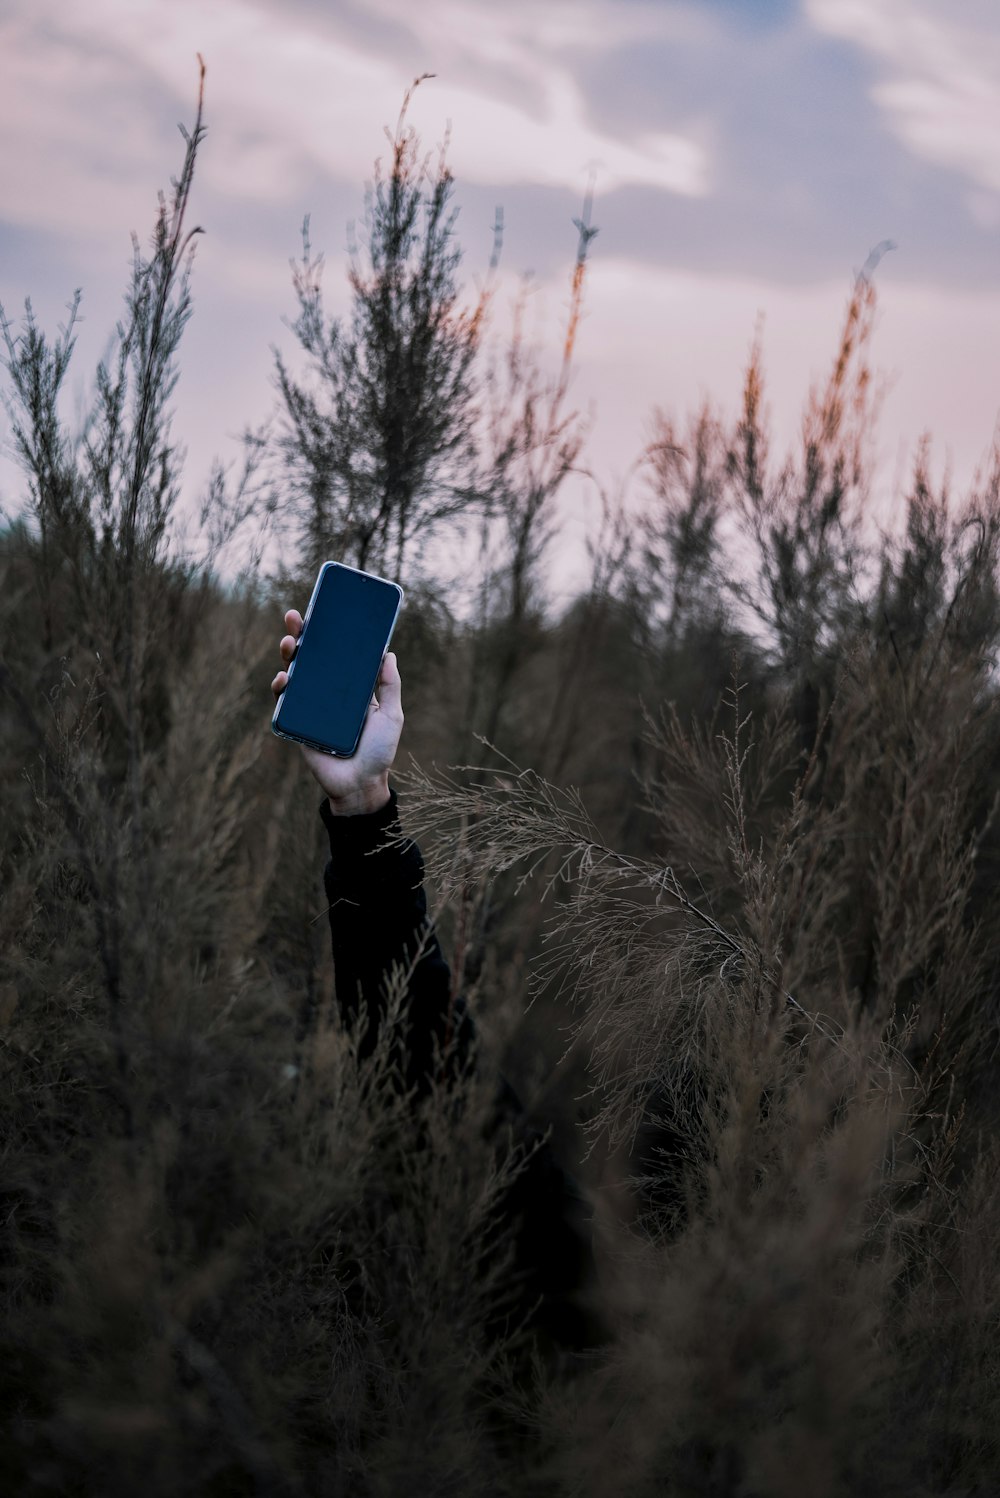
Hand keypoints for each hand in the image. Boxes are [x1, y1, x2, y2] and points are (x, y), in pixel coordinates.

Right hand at [271, 608, 403, 815]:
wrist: (360, 786)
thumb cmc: (379, 752)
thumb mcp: (392, 716)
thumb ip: (390, 686)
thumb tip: (387, 652)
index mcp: (349, 688)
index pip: (336, 654)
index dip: (327, 633)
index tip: (321, 611)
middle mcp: (328, 694)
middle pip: (310, 658)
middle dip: (300, 635)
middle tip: (295, 617)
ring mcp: (310, 707)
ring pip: (294, 674)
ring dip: (288, 655)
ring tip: (289, 643)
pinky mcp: (297, 724)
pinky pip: (284, 703)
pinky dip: (281, 688)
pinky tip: (284, 679)